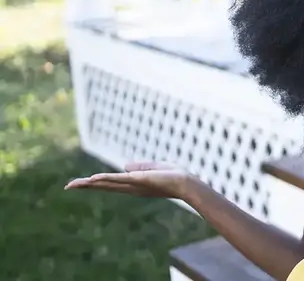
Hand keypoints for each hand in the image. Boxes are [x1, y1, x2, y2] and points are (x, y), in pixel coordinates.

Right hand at [64, 161, 194, 199]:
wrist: (186, 183)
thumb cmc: (174, 176)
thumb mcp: (154, 168)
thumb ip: (140, 167)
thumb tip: (125, 166)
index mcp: (133, 185)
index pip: (110, 184)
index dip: (95, 183)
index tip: (80, 183)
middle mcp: (131, 188)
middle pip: (104, 186)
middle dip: (86, 186)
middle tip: (68, 186)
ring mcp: (134, 185)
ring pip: (108, 183)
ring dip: (91, 183)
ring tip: (74, 184)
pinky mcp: (139, 180)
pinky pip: (120, 179)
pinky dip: (106, 178)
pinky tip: (93, 178)